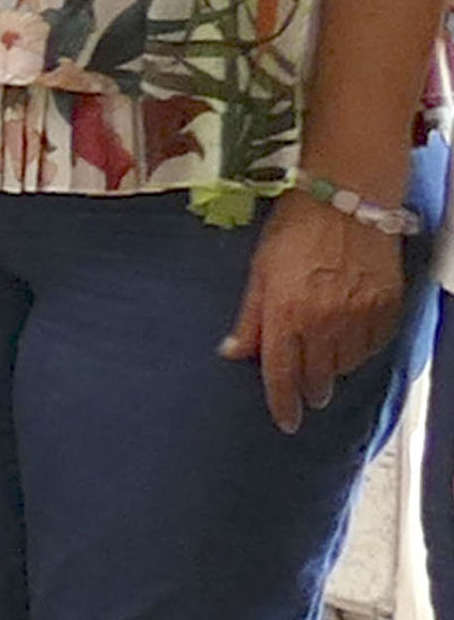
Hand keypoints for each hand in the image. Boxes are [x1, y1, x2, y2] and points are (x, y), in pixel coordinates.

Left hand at [226, 188, 410, 430]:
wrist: (346, 198)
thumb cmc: (295, 229)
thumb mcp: (259, 272)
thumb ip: (250, 318)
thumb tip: (233, 353)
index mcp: (285, 314)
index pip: (281, 373)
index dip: (283, 402)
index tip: (286, 421)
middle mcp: (324, 320)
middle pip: (318, 375)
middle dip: (311, 389)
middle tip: (307, 392)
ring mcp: (360, 314)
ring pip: (348, 363)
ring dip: (336, 368)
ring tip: (327, 359)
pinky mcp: (387, 304)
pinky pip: (374, 344)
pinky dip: (362, 349)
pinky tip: (352, 340)